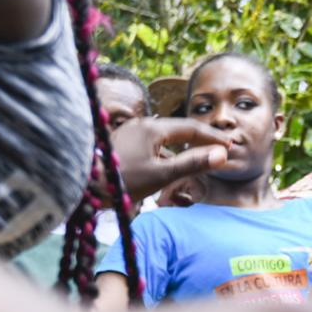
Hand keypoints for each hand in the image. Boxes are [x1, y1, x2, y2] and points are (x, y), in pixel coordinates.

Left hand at [111, 116, 227, 204]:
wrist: (83, 186)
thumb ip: (193, 163)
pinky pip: (151, 145)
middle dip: (199, 140)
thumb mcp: (162, 175)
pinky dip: (165, 153)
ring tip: (198, 158)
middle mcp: (141, 124)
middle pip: (178, 130)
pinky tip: (168, 165)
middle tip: (218, 149)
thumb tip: (222, 155)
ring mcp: (129, 133)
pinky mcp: (121, 143)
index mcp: (152, 128)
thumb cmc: (122, 181)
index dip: (212, 138)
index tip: (229, 146)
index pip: (191, 128)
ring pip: (164, 138)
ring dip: (182, 148)